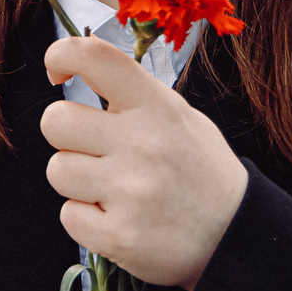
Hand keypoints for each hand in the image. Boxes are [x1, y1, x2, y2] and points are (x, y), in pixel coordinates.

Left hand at [39, 35, 248, 290]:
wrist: (237, 235)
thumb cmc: (200, 170)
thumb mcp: (179, 116)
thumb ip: (132, 94)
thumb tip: (77, 64)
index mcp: (156, 106)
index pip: (93, 57)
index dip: (61, 54)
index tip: (58, 71)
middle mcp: (142, 143)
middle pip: (54, 121)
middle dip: (66, 136)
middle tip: (93, 149)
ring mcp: (129, 192)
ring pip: (57, 170)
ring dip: (77, 181)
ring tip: (111, 187)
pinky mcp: (118, 236)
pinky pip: (68, 215)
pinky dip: (85, 219)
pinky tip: (116, 216)